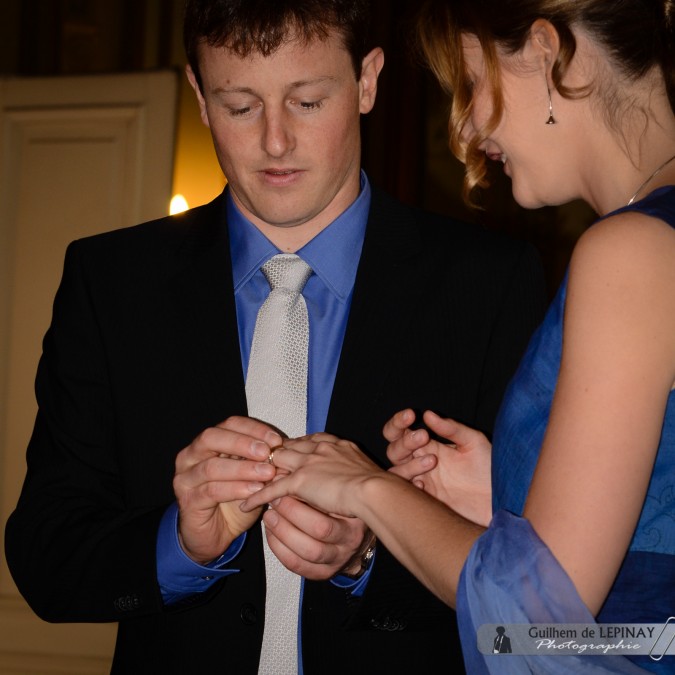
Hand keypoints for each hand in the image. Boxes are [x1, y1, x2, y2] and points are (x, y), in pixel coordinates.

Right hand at [173, 416, 280, 563]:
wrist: (216, 534)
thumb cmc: (234, 500)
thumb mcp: (251, 475)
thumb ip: (261, 460)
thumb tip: (283, 449)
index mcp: (208, 443)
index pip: (229, 424)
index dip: (253, 429)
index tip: (276, 440)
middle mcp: (192, 455)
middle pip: (212, 437)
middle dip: (242, 443)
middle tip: (266, 452)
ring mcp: (186, 478)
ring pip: (211, 466)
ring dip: (243, 469)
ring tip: (267, 473)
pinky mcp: (188, 501)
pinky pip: (211, 490)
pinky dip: (236, 489)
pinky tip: (255, 491)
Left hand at [240, 433, 433, 518]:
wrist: (374, 490)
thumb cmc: (376, 483)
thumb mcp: (364, 468)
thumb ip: (352, 467)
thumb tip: (352, 476)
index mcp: (335, 444)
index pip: (308, 440)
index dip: (296, 447)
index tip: (288, 451)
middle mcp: (319, 448)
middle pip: (288, 446)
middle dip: (274, 453)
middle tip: (261, 462)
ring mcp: (308, 463)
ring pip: (276, 462)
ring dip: (263, 471)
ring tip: (248, 478)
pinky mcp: (300, 480)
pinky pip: (273, 489)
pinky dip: (258, 497)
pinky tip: (247, 504)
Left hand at [262, 494, 368, 579]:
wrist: (356, 536)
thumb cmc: (343, 508)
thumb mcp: (336, 494)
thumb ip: (315, 485)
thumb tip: (283, 474)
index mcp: (354, 518)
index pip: (330, 508)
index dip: (301, 500)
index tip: (284, 488)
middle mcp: (348, 541)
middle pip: (320, 530)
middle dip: (291, 514)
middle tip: (275, 501)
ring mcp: (336, 559)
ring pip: (307, 551)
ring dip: (283, 532)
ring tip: (270, 516)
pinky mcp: (323, 572)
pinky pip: (297, 565)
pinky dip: (279, 549)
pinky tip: (271, 534)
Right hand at [384, 409, 492, 526]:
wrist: (501, 499)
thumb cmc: (489, 468)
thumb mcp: (473, 442)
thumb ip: (451, 428)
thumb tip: (428, 414)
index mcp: (429, 445)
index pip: (401, 432)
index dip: (398, 423)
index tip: (410, 415)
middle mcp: (420, 462)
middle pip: (394, 450)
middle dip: (404, 441)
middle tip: (424, 437)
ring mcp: (422, 482)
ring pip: (396, 471)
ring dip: (408, 464)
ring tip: (432, 460)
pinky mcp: (426, 501)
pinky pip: (405, 494)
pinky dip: (409, 486)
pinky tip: (424, 485)